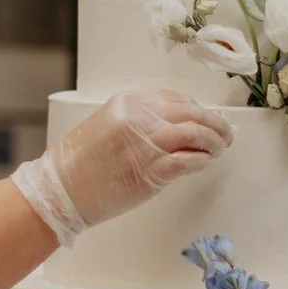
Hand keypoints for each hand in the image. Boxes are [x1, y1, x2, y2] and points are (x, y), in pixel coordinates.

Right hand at [49, 88, 233, 228]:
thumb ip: (140, 119)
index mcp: (128, 103)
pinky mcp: (148, 173)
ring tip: (219, 149)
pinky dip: (200, 161)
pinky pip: (186, 162)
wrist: (61, 189)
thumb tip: (177, 124)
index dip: (198, 109)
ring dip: (213, 141)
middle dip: (215, 124)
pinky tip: (204, 163)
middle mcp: (138, 120)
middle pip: (191, 114)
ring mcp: (144, 146)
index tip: (208, 118)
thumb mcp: (108, 124)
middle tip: (226, 134)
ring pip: (194, 134)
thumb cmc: (82, 161)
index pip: (177, 98)